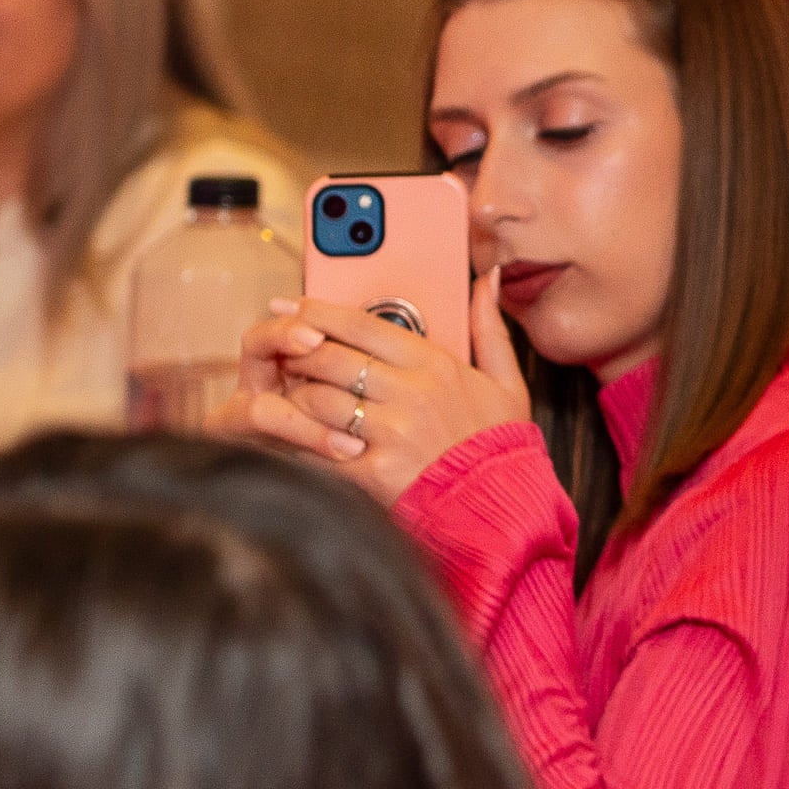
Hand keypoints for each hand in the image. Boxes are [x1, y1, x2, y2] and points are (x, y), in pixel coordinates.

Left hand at [234, 273, 535, 502]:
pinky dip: (300, 438)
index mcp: (437, 364)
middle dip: (296, 350)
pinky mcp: (373, 471)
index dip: (318, 310)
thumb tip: (486, 281)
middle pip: (329, 356)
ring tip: (290, 394)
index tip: (291, 303)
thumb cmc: (499, 446)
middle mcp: (411, 393)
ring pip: (316, 398)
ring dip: (295, 394)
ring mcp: (391, 432)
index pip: (363, 324)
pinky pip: (318, 445)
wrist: (501, 507)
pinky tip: (295, 434)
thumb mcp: (507, 382)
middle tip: (281, 350)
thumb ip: (490, 328)